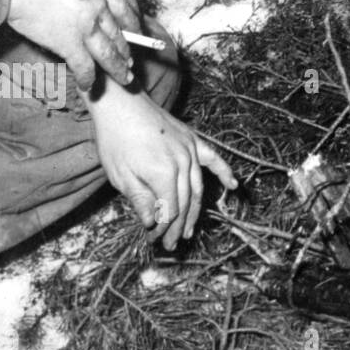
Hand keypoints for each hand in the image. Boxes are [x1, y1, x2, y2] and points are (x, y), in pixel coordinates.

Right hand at [6, 0, 139, 89]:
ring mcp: (86, 26)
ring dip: (117, 69)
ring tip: (125, 79)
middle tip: (131, 64)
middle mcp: (99, 6)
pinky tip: (88, 85)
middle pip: (118, 34)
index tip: (137, 35)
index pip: (125, 9)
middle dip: (126, 52)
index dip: (133, 25)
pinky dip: (88, 78)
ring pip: (108, 53)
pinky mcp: (69, 42)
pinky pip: (84, 65)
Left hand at [88, 83, 237, 249]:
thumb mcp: (121, 175)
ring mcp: (191, 150)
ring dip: (195, 211)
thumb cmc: (116, 140)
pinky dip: (224, 172)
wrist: (123, 105)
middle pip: (185, 201)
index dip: (162, 227)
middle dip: (177, 225)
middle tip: (169, 244)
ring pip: (198, 186)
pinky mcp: (193, 140)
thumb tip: (153, 222)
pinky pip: (213, 159)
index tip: (153, 240)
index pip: (170, 209)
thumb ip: (140, 199)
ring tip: (189, 231)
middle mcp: (183, 162)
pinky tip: (233, 186)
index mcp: (164, 173)